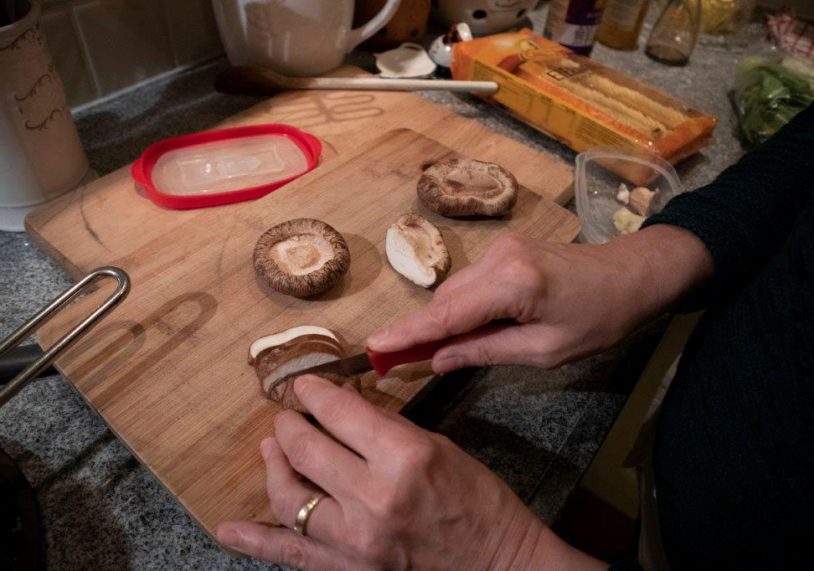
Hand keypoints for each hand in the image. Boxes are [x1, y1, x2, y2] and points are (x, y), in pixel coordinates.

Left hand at [217, 376, 600, 569]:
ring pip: (289, 497)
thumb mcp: (436, 447)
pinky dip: (256, 540)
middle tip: (287, 418)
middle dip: (290, 427)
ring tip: (272, 450)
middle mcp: (373, 497)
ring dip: (275, 466)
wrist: (497, 564)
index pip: (339, 412)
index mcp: (403, 456)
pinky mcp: (348, 570)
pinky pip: (290, 554)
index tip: (303, 386)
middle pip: (305, 451)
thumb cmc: (477, 500)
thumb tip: (340, 409)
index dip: (315, 393)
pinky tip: (229, 528)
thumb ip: (383, 429)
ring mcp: (355, 541)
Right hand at [368, 226, 711, 372]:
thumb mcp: (544, 351)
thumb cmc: (599, 319)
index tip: (372, 348)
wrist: (632, 274)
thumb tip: (435, 360)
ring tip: (438, 350)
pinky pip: (469, 282)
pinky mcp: (504, 247)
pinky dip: (461, 306)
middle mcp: (498, 257)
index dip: (406, 334)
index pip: (446, 315)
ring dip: (443, 319)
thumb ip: (485, 352)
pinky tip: (469, 326)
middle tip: (394, 361)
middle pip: (444, 301)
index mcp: (513, 284)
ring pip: (454, 291)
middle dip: (420, 330)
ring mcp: (500, 247)